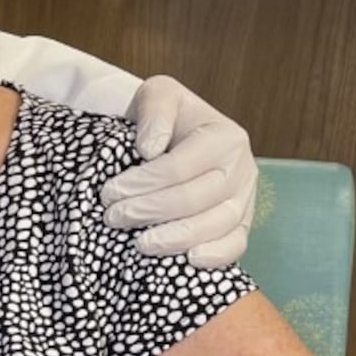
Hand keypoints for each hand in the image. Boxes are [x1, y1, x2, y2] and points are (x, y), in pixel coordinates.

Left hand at [100, 75, 257, 266]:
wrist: (180, 136)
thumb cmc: (167, 118)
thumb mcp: (158, 95)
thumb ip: (155, 110)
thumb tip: (149, 150)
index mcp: (225, 136)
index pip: (180, 166)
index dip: (143, 183)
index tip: (109, 193)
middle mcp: (242, 167)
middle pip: (195, 198)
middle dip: (150, 211)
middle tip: (114, 217)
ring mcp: (245, 198)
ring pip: (216, 225)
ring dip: (175, 239)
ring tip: (140, 244)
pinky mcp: (242, 222)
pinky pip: (236, 244)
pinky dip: (215, 256)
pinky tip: (188, 260)